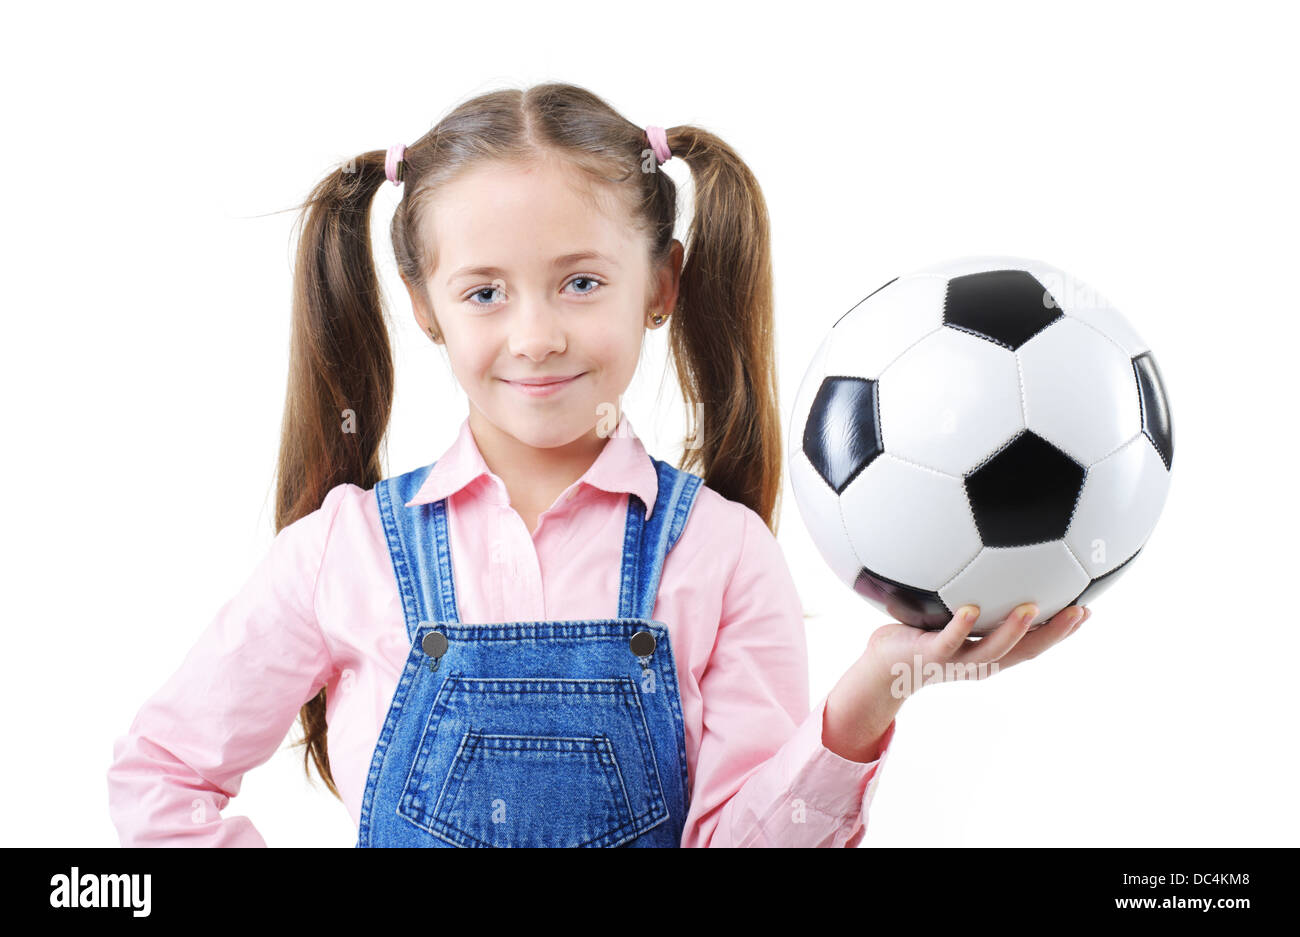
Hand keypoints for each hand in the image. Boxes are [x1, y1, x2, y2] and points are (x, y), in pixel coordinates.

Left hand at [821, 602, 1088, 761]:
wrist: (881, 671)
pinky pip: (948, 640)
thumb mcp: (951, 623)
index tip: (1089, 610)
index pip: (1035, 644)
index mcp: (990, 654)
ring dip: (1013, 629)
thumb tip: (987, 568)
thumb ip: (973, 604)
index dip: (1063, 631)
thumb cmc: (917, 642)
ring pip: (992, 648)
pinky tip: (970, 609)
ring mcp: (957, 659)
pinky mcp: (931, 654)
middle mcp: (980, 661)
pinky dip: (961, 626)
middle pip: (1026, 650)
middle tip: (1080, 611)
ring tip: (1031, 607)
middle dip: (1055, 633)